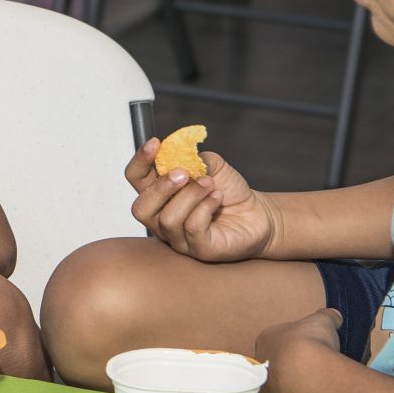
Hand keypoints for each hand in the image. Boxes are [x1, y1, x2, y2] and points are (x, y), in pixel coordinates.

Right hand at [127, 138, 279, 262]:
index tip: (155, 143)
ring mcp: (179, 238)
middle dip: (160, 188)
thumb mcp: (211, 165)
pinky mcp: (199, 249)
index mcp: (160, 195)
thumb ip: (193, 157)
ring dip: (191, 195)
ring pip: (168, 219)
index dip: (140, 161)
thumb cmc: (229, 191)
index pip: (136, 178)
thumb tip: (179, 154)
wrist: (257, 213)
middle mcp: (162, 220)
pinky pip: (193, 228)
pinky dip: (206, 207)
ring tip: (211, 185)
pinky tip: (218, 198)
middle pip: (141, 208)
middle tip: (184, 173)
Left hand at [254, 307, 343, 392]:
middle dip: (289, 367)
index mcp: (266, 340)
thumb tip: (334, 315)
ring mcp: (266, 391)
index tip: (306, 347)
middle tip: (310, 368)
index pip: (276, 340)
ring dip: (291, 388)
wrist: (309, 376)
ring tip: (313, 387)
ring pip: (278, 388)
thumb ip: (327, 317)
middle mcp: (259, 366)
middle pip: (274, 365)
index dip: (292, 343)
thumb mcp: (322, 321)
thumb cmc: (310, 342)